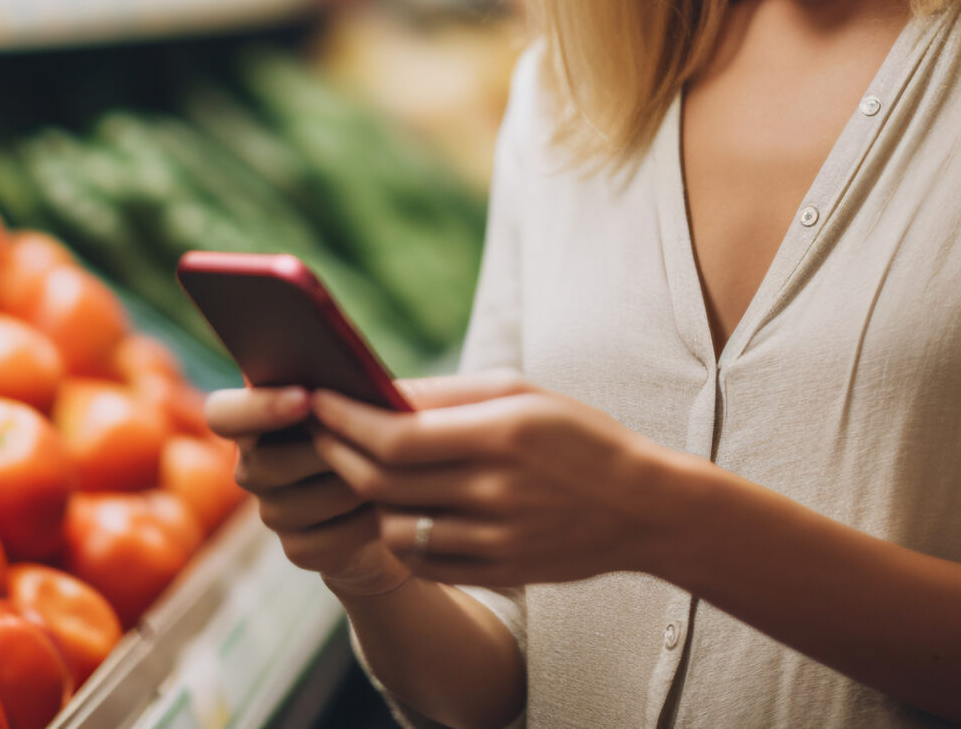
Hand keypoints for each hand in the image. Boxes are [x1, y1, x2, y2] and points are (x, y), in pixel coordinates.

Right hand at [205, 384, 410, 596]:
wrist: (396, 498)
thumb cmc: (376, 431)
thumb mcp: (366, 400)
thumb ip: (347, 388)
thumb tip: (356, 381)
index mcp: (255, 420)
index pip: (223, 415)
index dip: (258, 408)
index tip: (306, 398)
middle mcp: (252, 468)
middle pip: (267, 462)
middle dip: (326, 450)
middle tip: (374, 438)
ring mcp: (272, 512)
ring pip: (303, 502)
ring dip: (352, 485)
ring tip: (391, 471)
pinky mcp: (299, 549)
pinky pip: (327, 538)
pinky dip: (364, 522)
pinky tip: (390, 508)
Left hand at [308, 372, 677, 588]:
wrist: (644, 507)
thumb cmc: (578, 437)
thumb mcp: (522, 394)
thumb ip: (448, 394)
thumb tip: (377, 388)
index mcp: (501, 436)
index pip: (396, 436)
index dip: (345, 421)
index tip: (316, 402)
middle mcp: (496, 491)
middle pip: (383, 483)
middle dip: (337, 454)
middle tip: (317, 434)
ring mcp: (496, 539)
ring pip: (394, 528)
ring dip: (366, 500)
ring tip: (361, 473)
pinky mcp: (498, 573)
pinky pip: (422, 562)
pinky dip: (399, 536)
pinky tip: (400, 511)